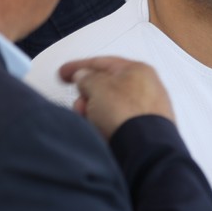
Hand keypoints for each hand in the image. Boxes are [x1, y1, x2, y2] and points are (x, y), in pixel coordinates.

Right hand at [59, 56, 174, 138]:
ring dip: (93, 112)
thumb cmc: (127, 114)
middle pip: (105, 87)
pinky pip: (115, 122)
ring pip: (108, 106)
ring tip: (90, 121)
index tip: (65, 72)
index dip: (80, 66)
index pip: (103, 63)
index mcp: (138, 70)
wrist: (143, 147)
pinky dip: (103, 124)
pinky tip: (99, 131)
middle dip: (87, 95)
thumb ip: (86, 77)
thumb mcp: (97, 86)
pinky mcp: (143, 129)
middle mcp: (146, 88)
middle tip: (80, 103)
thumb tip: (83, 76)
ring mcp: (146, 110)